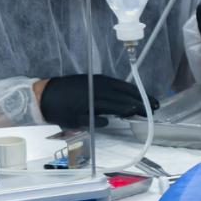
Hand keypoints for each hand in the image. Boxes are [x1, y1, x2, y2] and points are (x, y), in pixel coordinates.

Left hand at [38, 73, 157, 127]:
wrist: (45, 93)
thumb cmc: (59, 110)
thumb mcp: (73, 121)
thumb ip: (92, 121)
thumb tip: (109, 122)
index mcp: (93, 99)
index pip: (118, 104)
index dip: (132, 108)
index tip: (144, 112)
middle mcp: (98, 87)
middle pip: (124, 94)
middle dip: (141, 101)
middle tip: (155, 108)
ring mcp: (98, 81)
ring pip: (123, 86)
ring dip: (138, 93)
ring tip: (151, 100)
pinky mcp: (96, 78)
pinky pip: (116, 82)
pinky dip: (128, 88)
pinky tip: (135, 92)